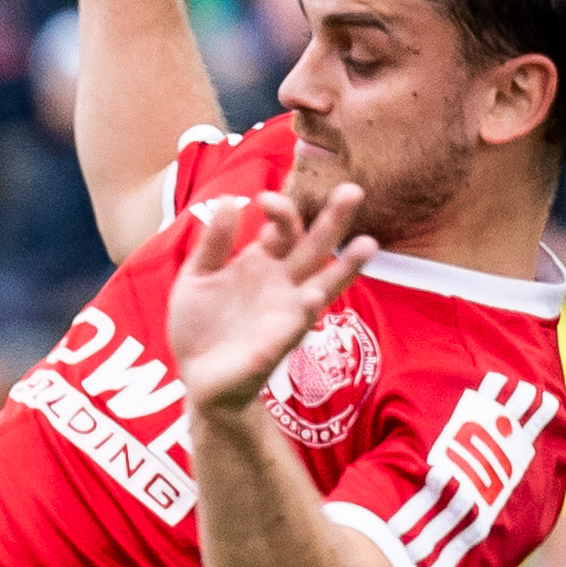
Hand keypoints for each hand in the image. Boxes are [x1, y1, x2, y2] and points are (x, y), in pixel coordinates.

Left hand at [165, 180, 375, 413]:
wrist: (196, 376)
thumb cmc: (200, 324)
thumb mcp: (196, 277)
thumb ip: (213, 243)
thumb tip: (228, 200)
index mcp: (262, 263)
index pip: (283, 229)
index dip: (280, 211)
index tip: (263, 199)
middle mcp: (282, 284)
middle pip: (314, 248)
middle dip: (333, 221)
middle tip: (353, 190)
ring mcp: (285, 313)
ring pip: (323, 285)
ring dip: (345, 267)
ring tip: (368, 245)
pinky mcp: (276, 343)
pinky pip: (295, 326)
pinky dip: (304, 311)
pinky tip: (311, 296)